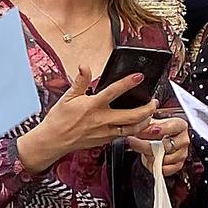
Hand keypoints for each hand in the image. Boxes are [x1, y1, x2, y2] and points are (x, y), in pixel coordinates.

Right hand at [18, 66, 152, 169]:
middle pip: (132, 116)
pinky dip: (134, 130)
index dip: (128, 83)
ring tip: (150, 114)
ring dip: (145, 121)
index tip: (139, 77)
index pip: (114, 92)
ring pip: (132, 129)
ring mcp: (105, 132)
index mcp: (92, 106)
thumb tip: (84, 66)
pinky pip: (124, 136)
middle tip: (154, 101)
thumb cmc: (59, 120)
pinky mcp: (105, 141)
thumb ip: (80, 81)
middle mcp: (101, 120)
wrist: (53, 140)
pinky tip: (137, 125)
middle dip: (147, 108)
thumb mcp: (68, 97)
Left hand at [134, 114, 189, 176]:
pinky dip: (154, 166)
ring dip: (150, 156)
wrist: (155, 144)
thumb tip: (139, 124)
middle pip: (166, 145)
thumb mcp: (149, 123)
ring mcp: (181, 154)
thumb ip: (146, 124)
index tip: (151, 130)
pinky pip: (165, 169)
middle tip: (133, 141)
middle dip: (147, 144)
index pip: (174, 126)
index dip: (163, 128)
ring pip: (164, 159)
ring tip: (142, 151)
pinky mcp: (177, 165)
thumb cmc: (154, 132)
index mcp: (179, 125)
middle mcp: (183, 139)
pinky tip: (149, 159)